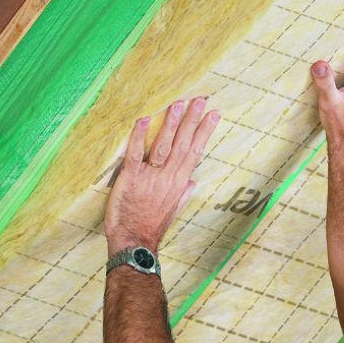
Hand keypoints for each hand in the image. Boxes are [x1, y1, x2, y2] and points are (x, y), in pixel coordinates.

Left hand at [104, 97, 219, 254]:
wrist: (134, 243)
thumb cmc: (151, 227)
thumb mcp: (172, 211)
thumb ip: (183, 194)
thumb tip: (193, 181)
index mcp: (179, 182)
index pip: (195, 151)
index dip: (204, 132)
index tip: (213, 114)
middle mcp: (167, 177)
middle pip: (182, 144)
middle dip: (191, 120)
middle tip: (199, 99)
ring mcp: (150, 177)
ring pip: (163, 145)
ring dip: (171, 124)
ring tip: (178, 104)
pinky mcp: (130, 178)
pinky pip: (135, 153)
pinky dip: (139, 136)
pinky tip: (143, 119)